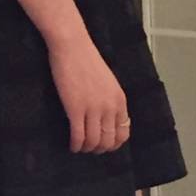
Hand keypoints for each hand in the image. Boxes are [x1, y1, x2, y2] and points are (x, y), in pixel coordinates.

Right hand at [47, 31, 130, 153]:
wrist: (73, 46)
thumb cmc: (88, 60)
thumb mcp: (108, 82)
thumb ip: (110, 100)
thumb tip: (107, 119)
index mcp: (120, 100)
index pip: (123, 132)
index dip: (114, 144)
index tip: (105, 145)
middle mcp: (109, 107)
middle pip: (108, 140)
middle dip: (100, 149)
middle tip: (91, 149)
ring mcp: (92, 108)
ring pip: (93, 141)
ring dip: (87, 148)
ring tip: (80, 147)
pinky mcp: (75, 108)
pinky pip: (78, 136)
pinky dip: (76, 145)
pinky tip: (72, 146)